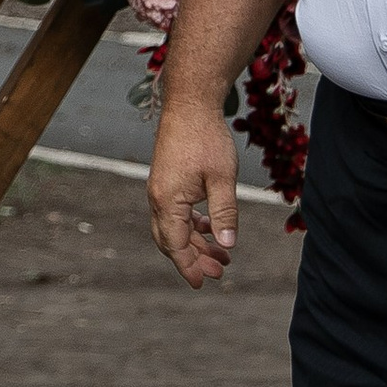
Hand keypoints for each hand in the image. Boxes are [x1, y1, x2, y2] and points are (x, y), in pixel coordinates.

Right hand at [147, 87, 239, 287]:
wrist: (189, 103)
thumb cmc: (206, 138)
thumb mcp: (222, 179)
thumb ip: (224, 214)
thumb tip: (227, 246)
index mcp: (168, 200)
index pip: (175, 244)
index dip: (189, 266)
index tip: (204, 284)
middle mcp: (158, 197)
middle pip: (171, 240)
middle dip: (194, 259)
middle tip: (220, 272)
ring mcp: (161, 188)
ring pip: (174, 226)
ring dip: (195, 242)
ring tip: (222, 254)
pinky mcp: (167, 179)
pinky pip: (176, 212)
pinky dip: (192, 225)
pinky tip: (210, 227)